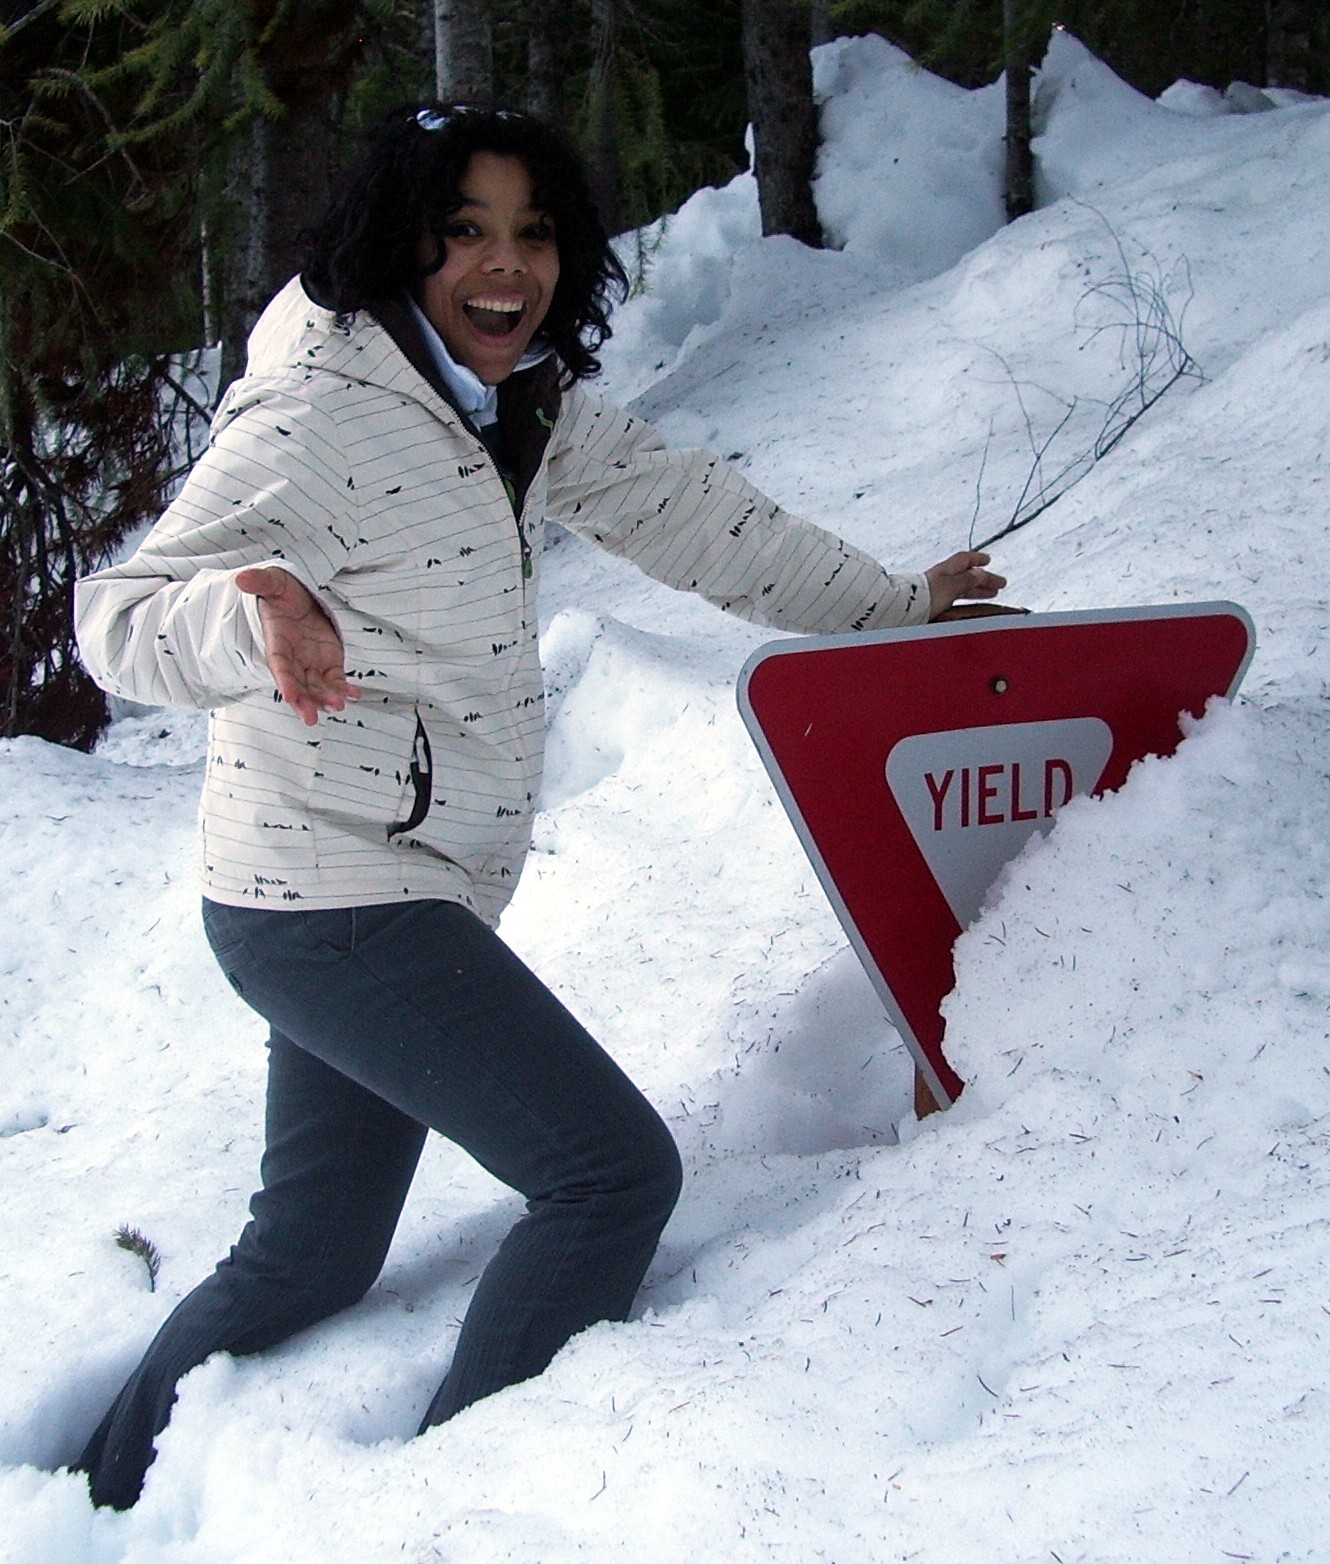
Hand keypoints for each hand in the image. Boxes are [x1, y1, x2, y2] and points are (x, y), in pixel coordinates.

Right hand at [235, 566, 360, 725]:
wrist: (298, 602)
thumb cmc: (281, 595)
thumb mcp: (273, 584)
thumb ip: (261, 583)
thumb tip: (242, 577)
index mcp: (277, 645)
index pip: (280, 667)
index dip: (285, 682)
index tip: (291, 696)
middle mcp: (293, 661)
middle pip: (298, 686)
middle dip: (305, 702)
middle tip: (311, 719)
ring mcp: (312, 665)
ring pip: (318, 688)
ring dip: (327, 699)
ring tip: (339, 705)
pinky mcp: (329, 665)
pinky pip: (337, 682)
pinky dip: (345, 689)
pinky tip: (355, 694)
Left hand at [924, 550, 1006, 619]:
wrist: (904, 609)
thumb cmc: (927, 595)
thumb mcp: (952, 586)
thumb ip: (968, 580)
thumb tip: (982, 573)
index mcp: (946, 570)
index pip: (964, 559)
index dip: (977, 559)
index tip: (988, 560)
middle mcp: (942, 578)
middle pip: (967, 575)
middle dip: (984, 579)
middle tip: (1000, 584)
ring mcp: (937, 591)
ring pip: (962, 587)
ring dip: (978, 590)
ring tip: (991, 594)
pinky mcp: (933, 603)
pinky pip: (955, 598)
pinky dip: (966, 598)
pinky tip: (969, 604)